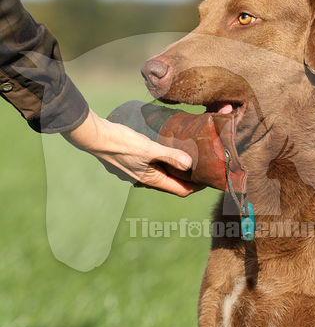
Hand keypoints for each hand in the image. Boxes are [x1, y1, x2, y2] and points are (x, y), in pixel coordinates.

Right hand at [63, 108, 198, 196]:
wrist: (94, 136)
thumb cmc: (120, 142)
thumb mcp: (148, 148)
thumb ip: (169, 155)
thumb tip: (190, 163)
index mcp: (150, 179)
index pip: (180, 190)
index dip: (196, 186)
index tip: (208, 179)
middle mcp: (143, 179)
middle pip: (171, 182)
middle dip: (186, 177)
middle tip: (201, 166)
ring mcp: (135, 171)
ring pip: (160, 173)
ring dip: (173, 167)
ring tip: (185, 155)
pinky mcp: (129, 162)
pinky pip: (151, 165)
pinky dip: (161, 160)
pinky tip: (163, 148)